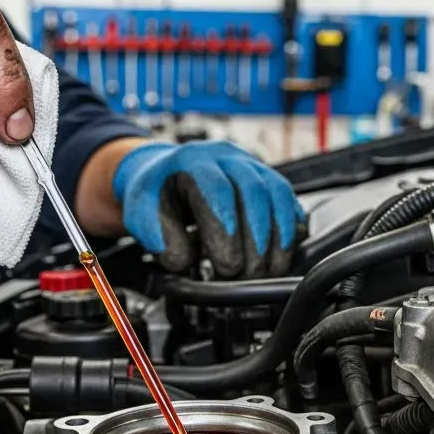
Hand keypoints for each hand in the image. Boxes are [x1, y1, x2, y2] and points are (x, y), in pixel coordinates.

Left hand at [111, 140, 305, 276]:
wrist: (168, 173)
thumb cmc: (157, 194)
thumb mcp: (142, 213)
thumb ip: (159, 239)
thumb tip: (183, 262)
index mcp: (193, 160)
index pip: (217, 190)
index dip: (226, 229)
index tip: (227, 265)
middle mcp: (228, 157)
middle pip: (255, 191)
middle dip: (256, 240)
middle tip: (249, 275)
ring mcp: (253, 166)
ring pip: (279, 194)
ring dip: (279, 237)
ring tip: (270, 270)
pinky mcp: (269, 182)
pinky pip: (291, 201)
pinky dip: (291, 229)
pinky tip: (283, 254)